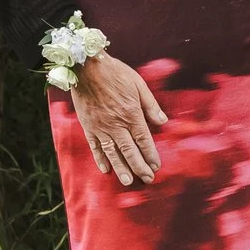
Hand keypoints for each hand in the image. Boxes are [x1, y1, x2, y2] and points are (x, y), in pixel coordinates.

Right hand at [66, 53, 166, 185]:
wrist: (86, 68)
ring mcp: (100, 127)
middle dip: (140, 167)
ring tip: (128, 181)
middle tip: (148, 179)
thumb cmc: (115, 73)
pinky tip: (106, 169)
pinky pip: (95, 146)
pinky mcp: (88, 126)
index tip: (157, 166)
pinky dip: (100, 159)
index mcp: (131, 114)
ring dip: (121, 168)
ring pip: (112, 153)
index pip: (144, 140)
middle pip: (130, 151)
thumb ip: (151, 105)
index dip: (151, 154)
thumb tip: (163, 122)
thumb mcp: (139, 84)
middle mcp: (116, 124)